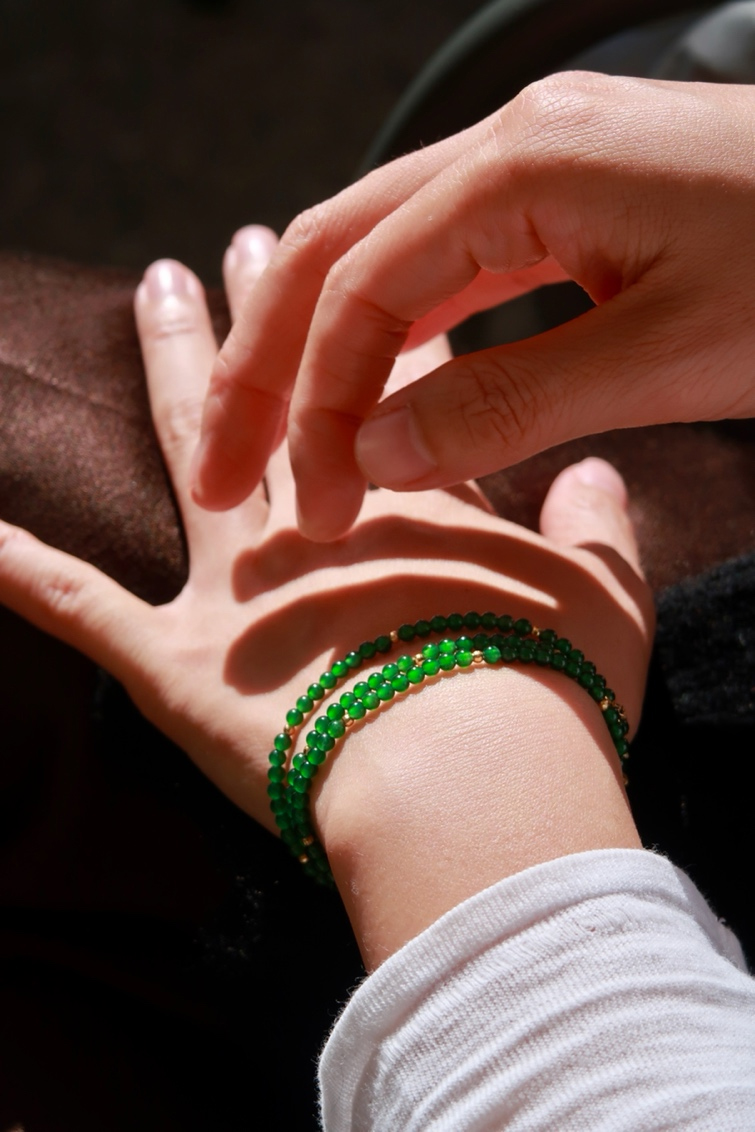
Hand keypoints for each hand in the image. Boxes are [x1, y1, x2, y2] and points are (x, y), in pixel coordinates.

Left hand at [0, 228, 652, 848]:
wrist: (472, 778)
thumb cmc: (547, 690)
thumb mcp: (606, 599)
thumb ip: (598, 527)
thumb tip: (594, 474)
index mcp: (414, 504)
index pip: (391, 390)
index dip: (380, 332)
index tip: (367, 282)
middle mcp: (317, 519)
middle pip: (282, 390)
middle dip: (259, 313)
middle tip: (234, 243)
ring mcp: (239, 586)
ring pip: (192, 447)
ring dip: (169, 364)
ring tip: (153, 287)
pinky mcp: (182, 664)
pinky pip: (85, 609)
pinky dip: (28, 571)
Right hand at [192, 74, 754, 540]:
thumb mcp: (668, 354)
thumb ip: (508, 402)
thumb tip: (372, 453)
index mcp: (526, 164)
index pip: (363, 286)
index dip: (314, 403)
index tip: (306, 511)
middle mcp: (510, 146)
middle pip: (336, 254)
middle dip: (270, 371)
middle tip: (222, 475)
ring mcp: (534, 166)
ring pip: (378, 257)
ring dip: (319, 356)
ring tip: (276, 450)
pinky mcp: (560, 202)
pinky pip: (442, 267)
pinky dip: (390, 339)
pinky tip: (367, 393)